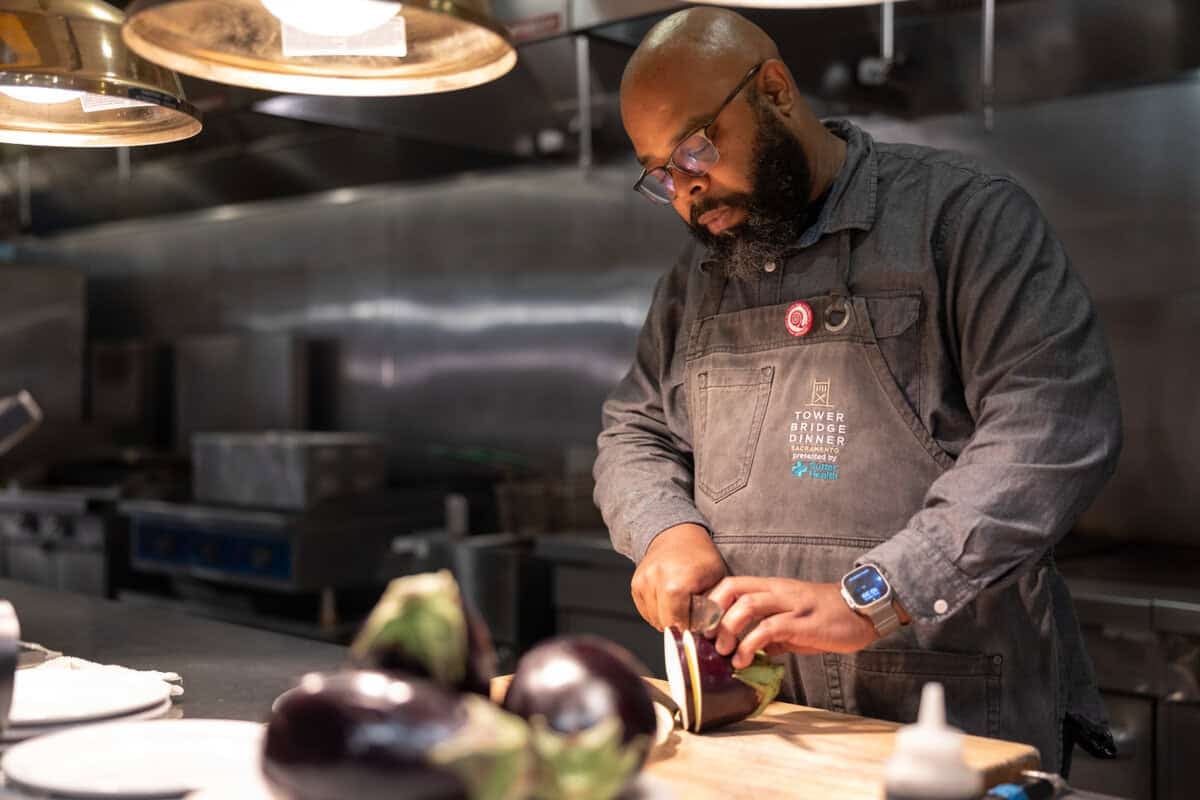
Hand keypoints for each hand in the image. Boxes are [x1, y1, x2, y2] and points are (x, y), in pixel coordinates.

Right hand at [631, 523, 725, 630]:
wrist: (677, 534)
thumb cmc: (701, 556)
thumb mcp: (717, 579)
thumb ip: (712, 606)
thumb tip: (706, 631)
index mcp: (676, 583)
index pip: (678, 623)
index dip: (690, 628)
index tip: (698, 624)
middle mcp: (655, 581)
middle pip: (664, 622)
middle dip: (678, 625)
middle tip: (691, 616)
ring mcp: (642, 582)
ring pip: (653, 619)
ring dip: (667, 618)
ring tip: (680, 605)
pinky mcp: (635, 584)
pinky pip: (645, 611)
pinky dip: (657, 611)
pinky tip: (669, 600)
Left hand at [707, 577, 878, 668]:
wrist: (863, 611)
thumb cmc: (827, 617)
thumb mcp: (794, 622)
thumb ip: (772, 632)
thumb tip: (752, 652)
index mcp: (773, 588)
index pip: (731, 584)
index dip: (711, 603)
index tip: (701, 627)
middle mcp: (778, 591)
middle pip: (733, 588)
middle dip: (713, 613)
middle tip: (707, 638)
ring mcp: (790, 604)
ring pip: (748, 605)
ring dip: (728, 629)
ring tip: (722, 651)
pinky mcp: (802, 622)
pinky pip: (769, 629)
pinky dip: (750, 645)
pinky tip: (744, 660)